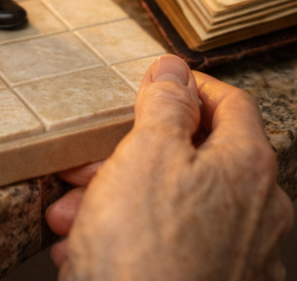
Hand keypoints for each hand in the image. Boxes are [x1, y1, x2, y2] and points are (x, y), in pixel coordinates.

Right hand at [46, 55, 292, 280]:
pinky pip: (173, 253)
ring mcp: (241, 260)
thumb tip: (175, 68)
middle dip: (131, 157)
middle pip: (196, 160)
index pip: (231, 103)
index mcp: (248, 168)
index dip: (189, 87)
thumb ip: (165, 103)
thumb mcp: (146, 155)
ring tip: (70, 219)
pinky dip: (131, 244)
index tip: (154, 88)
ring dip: (119, 202)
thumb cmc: (146, 256)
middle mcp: (259, 215)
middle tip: (87, 165)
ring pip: (176, 209)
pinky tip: (84, 253)